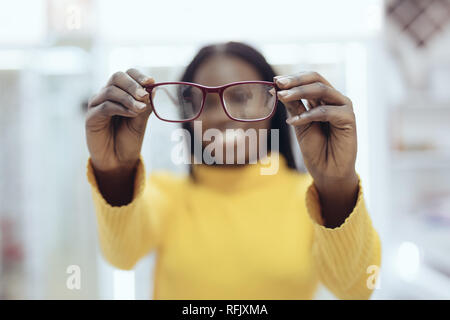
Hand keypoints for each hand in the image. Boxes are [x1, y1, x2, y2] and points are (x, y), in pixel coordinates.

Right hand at [86, 68, 154, 172]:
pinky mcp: (92, 117)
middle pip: (117, 77)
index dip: (139, 75)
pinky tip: (132, 114)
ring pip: (111, 91)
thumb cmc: (129, 139)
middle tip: (144, 95)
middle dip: (133, 84)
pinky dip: (121, 108)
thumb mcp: (141, 121)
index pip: (128, 74)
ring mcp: (98, 104)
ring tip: (141, 109)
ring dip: (128, 98)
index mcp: (121, 92)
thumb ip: (145, 105)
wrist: (119, 160)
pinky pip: (105, 106)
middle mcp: (107, 95)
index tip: (151, 81)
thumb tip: (153, 88)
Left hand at [275, 71, 358, 226]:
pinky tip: (294, 121)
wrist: (328, 172)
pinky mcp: (349, 119)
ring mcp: (343, 107)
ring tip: (282, 97)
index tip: (274, 81)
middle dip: (295, 81)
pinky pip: (326, 111)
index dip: (292, 78)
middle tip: (278, 84)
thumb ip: (293, 106)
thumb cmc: (315, 148)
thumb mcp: (299, 124)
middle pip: (316, 79)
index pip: (309, 79)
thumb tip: (278, 88)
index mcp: (324, 98)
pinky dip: (308, 114)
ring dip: (299, 92)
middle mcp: (335, 99)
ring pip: (321, 90)